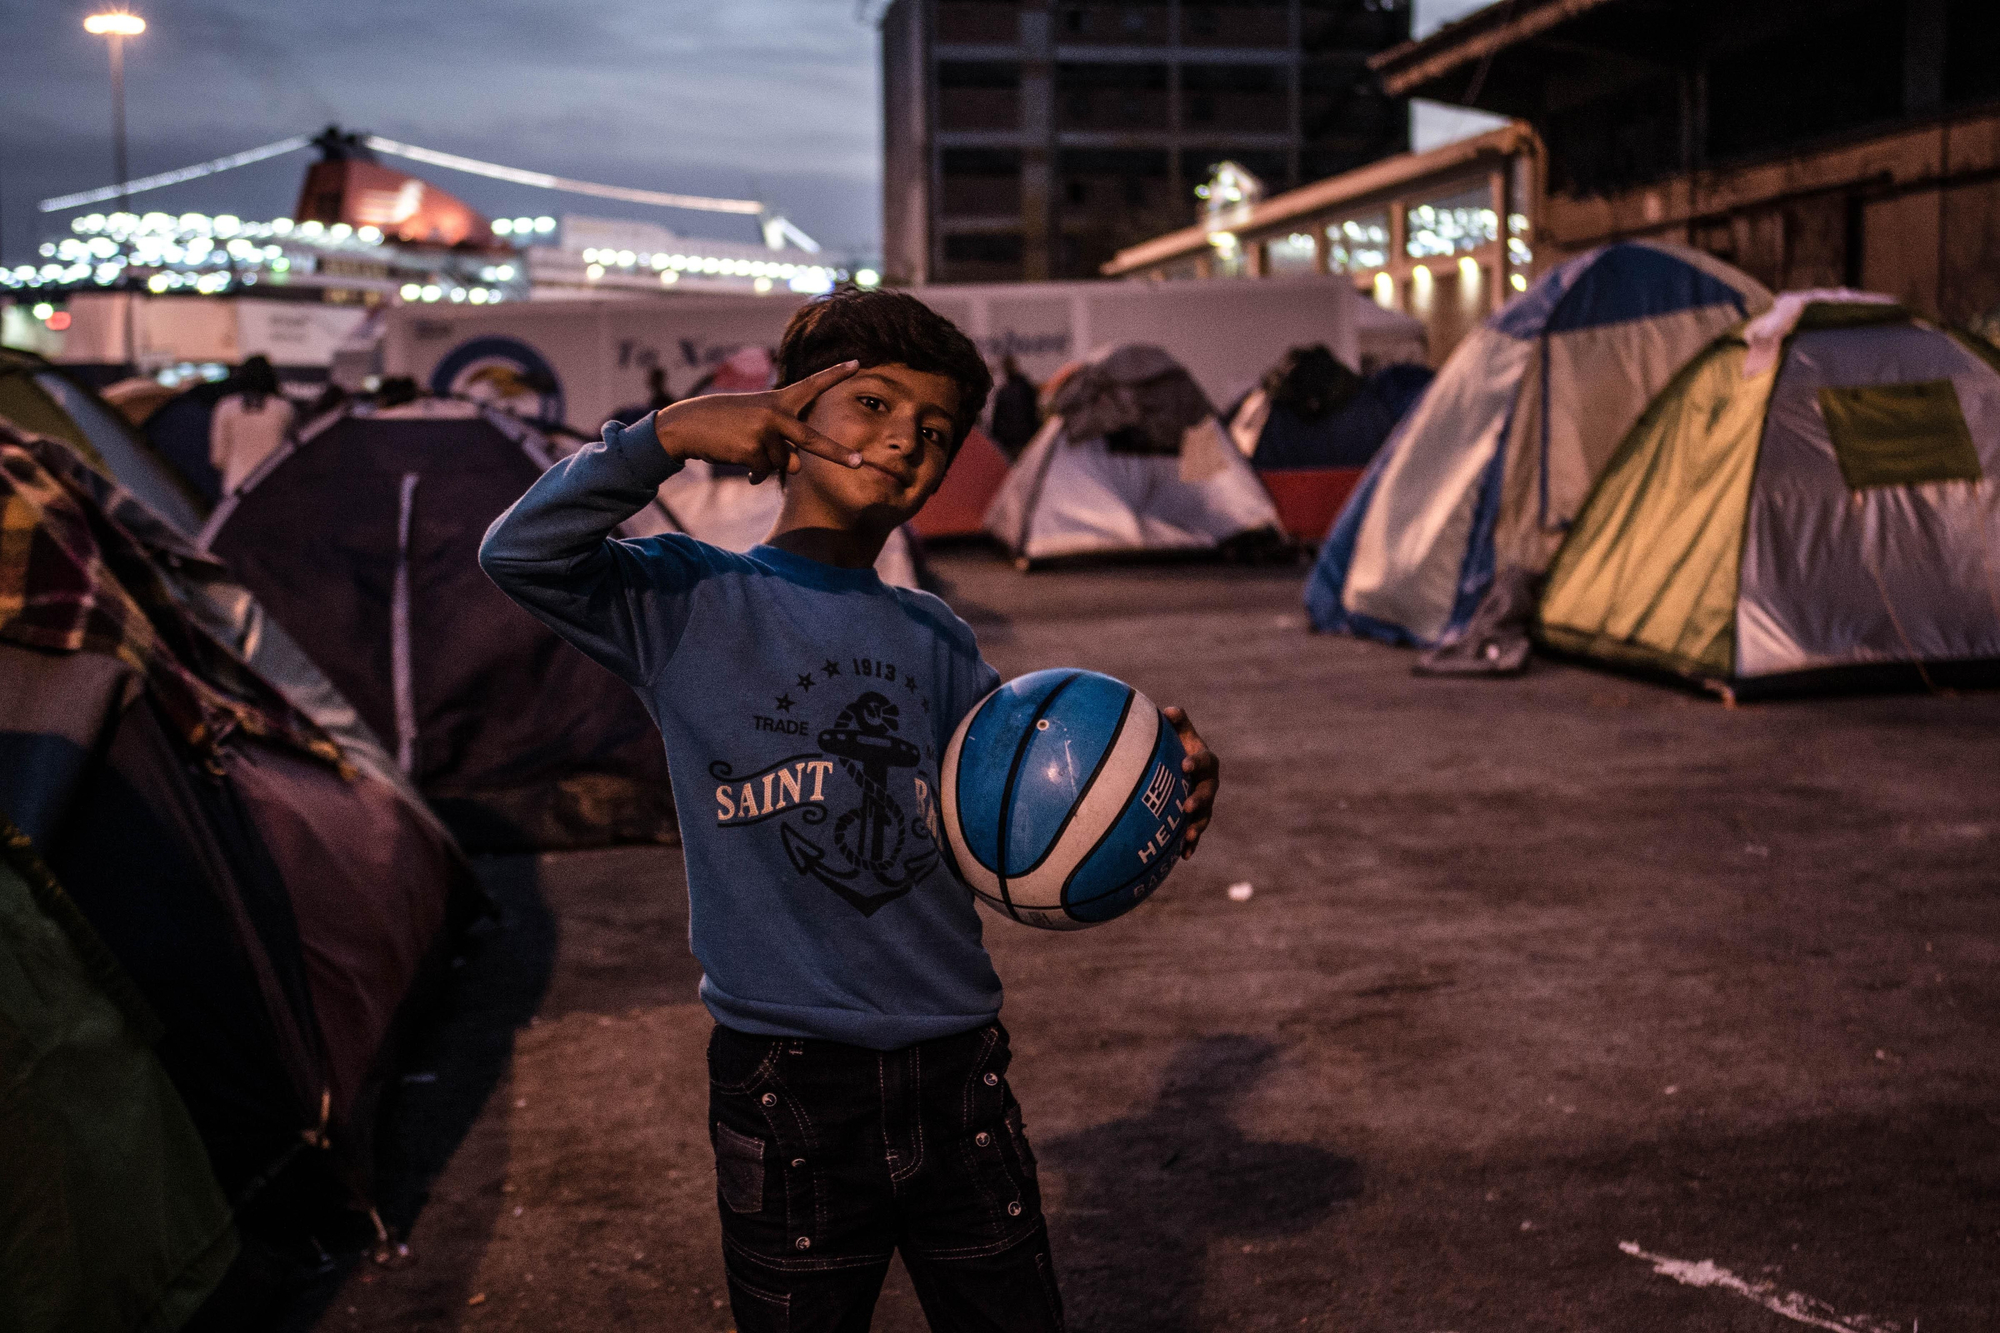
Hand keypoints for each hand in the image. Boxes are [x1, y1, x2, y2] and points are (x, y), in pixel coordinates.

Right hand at [651, 360, 864, 483]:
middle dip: (837, 454)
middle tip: (860, 463)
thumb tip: (799, 467)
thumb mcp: (758, 427)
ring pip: (781, 463)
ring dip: (765, 464)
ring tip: (745, 450)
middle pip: (812, 440)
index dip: (835, 374)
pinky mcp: (753, 449)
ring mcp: (765, 431)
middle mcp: (776, 413)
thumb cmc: (726, 424)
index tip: (858, 362)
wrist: (687, 426)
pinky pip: (764, 472)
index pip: (812, 385)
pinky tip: (741, 464)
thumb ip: (784, 443)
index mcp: (778, 400)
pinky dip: (754, 474)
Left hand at [1163, 706, 1217, 859]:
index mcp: (1206, 761)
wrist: (1178, 768)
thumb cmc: (1175, 746)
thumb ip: (1176, 723)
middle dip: (1199, 800)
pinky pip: (1195, 832)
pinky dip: (1191, 844)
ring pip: (1205, 816)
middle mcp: (1209, 783)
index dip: (1196, 762)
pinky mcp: (1196, 818)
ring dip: (1197, 826)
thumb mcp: (1177, 734)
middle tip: (1186, 806)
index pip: (1205, 760)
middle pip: (1209, 793)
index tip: (1184, 765)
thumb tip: (1169, 710)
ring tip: (1188, 836)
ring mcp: (1205, 803)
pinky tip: (1184, 856)